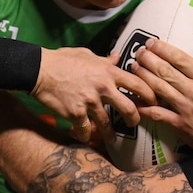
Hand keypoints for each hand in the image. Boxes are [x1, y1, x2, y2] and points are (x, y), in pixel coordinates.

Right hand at [32, 47, 156, 143]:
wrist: (39, 70)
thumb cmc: (62, 60)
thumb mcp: (86, 54)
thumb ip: (104, 59)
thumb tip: (117, 57)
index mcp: (107, 72)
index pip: (137, 84)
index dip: (149, 94)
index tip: (152, 101)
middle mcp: (102, 88)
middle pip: (128, 108)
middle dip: (135, 119)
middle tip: (135, 123)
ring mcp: (90, 102)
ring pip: (107, 124)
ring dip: (110, 133)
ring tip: (112, 138)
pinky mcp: (76, 114)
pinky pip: (85, 130)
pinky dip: (85, 135)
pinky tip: (85, 137)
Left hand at [133, 39, 192, 150]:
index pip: (180, 59)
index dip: (163, 49)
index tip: (151, 42)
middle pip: (165, 71)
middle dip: (148, 59)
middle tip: (138, 52)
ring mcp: (186, 108)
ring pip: (158, 88)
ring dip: (143, 76)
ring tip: (133, 66)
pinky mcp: (180, 124)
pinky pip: (157, 113)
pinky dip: (144, 106)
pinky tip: (133, 97)